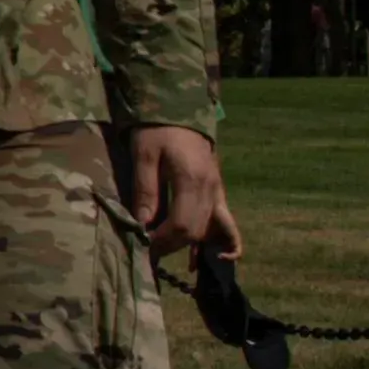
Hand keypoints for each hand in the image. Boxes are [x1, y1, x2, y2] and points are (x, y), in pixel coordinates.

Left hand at [125, 123, 236, 253]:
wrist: (179, 110)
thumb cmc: (157, 130)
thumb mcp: (143, 155)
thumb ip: (145, 190)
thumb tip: (143, 224)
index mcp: (192, 180)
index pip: (181, 224)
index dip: (162, 240)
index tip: (143, 244)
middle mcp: (211, 189)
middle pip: (196, 230)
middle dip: (172, 245)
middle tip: (148, 251)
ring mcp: (218, 190)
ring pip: (212, 228)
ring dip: (193, 246)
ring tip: (174, 258)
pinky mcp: (218, 190)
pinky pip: (226, 221)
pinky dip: (223, 239)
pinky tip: (218, 256)